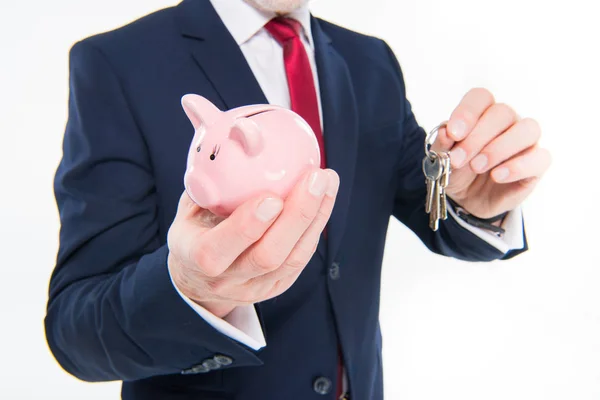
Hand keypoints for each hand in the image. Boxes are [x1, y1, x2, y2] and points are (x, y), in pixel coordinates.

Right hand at [167, 168, 338, 317]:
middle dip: (296, 216)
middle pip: (266, 256)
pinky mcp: (277, 286)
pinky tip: (326, 196)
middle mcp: (225, 279)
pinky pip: (302, 257)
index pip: (215, 251)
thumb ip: (201, 167)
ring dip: (315, 217)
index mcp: (193, 257)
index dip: (245, 227)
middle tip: (314, 178)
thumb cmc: (196, 230)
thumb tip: (201, 107)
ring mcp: (254, 287)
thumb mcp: (188, 203)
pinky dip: (316, 225)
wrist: (201, 279)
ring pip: (292, 259)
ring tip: (326, 180)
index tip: (270, 197)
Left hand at [431, 88, 550, 218]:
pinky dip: (518, 166)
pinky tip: (497, 176)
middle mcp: (507, 121)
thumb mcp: (442, 159)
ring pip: (528, 129)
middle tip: (458, 160)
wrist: (468, 200)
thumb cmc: (457, 171)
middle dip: (477, 137)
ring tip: (477, 167)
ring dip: (499, 148)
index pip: (481, 97)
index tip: (453, 134)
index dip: (467, 112)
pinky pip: (540, 158)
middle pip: (502, 113)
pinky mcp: (536, 164)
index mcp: (482, 113)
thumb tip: (445, 132)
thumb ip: (443, 145)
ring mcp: (525, 141)